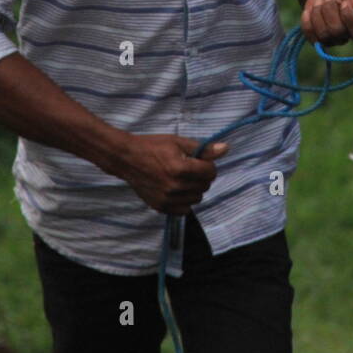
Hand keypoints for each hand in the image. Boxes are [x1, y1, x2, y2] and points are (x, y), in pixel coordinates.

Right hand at [112, 134, 227, 214]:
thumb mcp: (178, 142)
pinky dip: (184, 201)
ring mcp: (167, 199)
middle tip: (190, 168)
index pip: (210, 171)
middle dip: (202, 176)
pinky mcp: (160, 207)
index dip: (208, 164)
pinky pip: (184, 210)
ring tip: (182, 178)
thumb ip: (203, 149)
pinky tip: (177, 190)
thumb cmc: (152, 147)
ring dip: (194, 189)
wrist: (127, 158)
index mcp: (180, 168)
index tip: (199, 161)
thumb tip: (225, 149)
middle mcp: (174, 186)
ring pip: (197, 198)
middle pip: (205, 186)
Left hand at [301, 0, 352, 46]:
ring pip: (323, 34)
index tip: (344, 1)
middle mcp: (347, 35)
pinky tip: (308, 10)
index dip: (348, 16)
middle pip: (337, 31)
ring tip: (319, 1)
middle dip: (329, 10)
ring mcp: (332, 39)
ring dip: (318, 14)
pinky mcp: (317, 38)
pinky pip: (310, 36)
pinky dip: (307, 21)